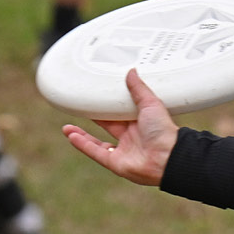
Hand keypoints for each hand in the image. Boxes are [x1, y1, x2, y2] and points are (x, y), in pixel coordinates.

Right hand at [62, 68, 179, 186]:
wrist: (166, 156)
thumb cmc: (163, 130)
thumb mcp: (151, 104)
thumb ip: (139, 89)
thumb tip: (131, 71)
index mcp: (140, 121)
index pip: (121, 112)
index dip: (109, 106)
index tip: (97, 97)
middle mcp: (131, 136)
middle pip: (108, 125)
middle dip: (94, 118)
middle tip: (79, 108)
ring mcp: (122, 150)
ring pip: (97, 142)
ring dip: (81, 135)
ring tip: (66, 127)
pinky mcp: (115, 162)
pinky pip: (95, 152)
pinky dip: (82, 145)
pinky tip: (71, 136)